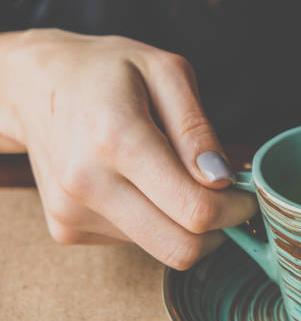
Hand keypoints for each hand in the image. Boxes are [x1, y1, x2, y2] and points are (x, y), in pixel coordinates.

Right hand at [0, 29, 256, 268]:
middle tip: (226, 200)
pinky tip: (140, 185)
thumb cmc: (106, 71)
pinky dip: (153, 221)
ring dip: (184, 225)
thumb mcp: (164, 71)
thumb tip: (222, 179)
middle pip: (181, 248)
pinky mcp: (66, 228)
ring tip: (175, 179)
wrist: (34, 86)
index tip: (246, 194)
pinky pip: (134, 242)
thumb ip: (196, 128)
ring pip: (161, 249)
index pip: (194, 209)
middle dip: (218, 231)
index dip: (235, 210)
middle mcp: (88, 183)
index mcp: (117, 138)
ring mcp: (72, 212)